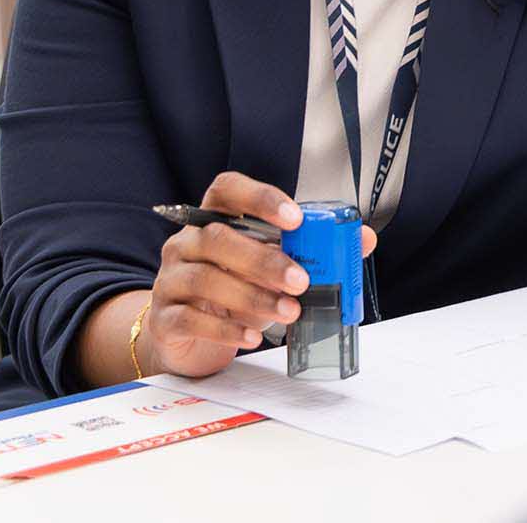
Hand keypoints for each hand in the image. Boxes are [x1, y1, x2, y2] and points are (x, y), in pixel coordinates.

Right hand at [140, 172, 376, 378]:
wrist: (190, 335)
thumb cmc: (236, 289)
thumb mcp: (274, 266)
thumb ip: (313, 250)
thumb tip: (362, 239)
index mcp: (214, 218)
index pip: (228, 190)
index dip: (260, 198)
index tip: (295, 218)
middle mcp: (186, 243)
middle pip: (218, 238)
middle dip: (264, 260)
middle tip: (302, 280)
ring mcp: (170, 279)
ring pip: (205, 279)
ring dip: (253, 297)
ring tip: (289, 312)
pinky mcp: (164, 318)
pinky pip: (190, 319)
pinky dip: (226, 329)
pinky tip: (254, 336)